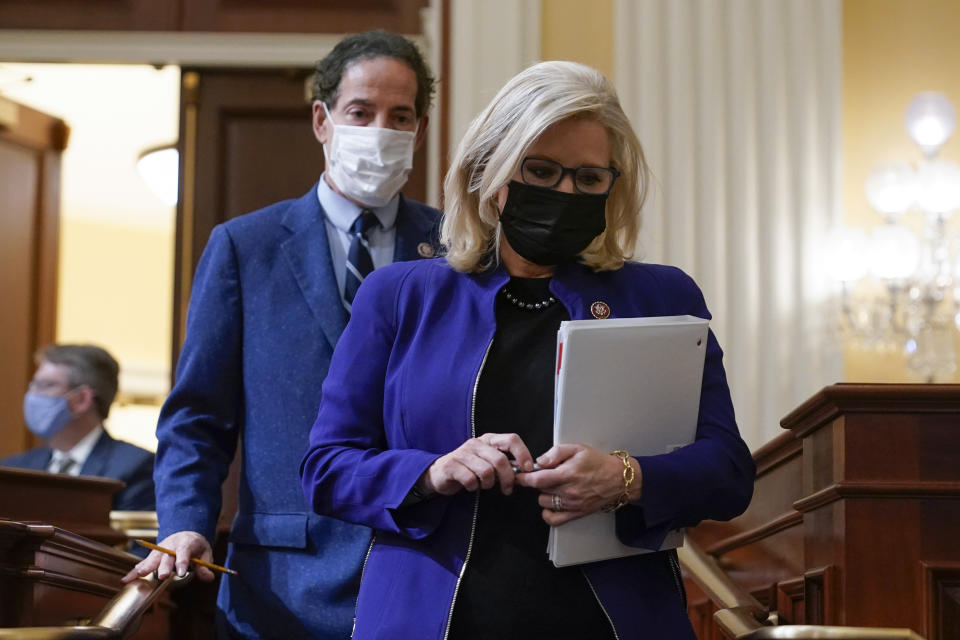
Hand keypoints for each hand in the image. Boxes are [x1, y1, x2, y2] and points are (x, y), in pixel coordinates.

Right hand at [121, 531, 214, 582]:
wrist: (185, 533)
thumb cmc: (195, 546)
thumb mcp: (205, 554)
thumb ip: (205, 566)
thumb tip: (209, 578)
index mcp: (186, 544)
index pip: (184, 553)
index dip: (182, 562)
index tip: (181, 573)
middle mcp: (170, 546)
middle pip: (167, 556)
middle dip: (164, 566)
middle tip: (163, 576)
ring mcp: (160, 550)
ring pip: (152, 558)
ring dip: (146, 567)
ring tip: (139, 575)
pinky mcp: (152, 556)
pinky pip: (143, 563)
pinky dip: (135, 570)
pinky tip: (127, 579)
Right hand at [422, 433, 534, 496]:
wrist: (440, 474)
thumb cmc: (469, 469)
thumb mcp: (489, 462)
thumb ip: (506, 464)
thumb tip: (527, 470)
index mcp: (489, 440)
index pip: (511, 439)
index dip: (523, 453)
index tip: (528, 469)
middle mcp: (476, 443)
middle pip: (500, 459)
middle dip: (508, 478)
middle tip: (507, 489)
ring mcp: (462, 453)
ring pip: (486, 471)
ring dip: (489, 484)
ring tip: (485, 486)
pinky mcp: (451, 466)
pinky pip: (470, 479)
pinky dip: (473, 487)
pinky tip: (471, 486)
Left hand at [515, 444, 641, 525]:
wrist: (618, 479)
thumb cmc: (597, 462)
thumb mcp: (577, 448)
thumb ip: (556, 453)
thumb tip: (540, 462)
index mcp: (568, 474)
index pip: (538, 480)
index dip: (525, 478)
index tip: (519, 475)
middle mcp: (569, 492)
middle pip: (539, 490)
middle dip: (537, 482)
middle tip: (545, 474)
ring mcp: (572, 505)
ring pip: (544, 503)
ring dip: (544, 494)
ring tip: (553, 486)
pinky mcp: (576, 514)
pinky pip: (553, 519)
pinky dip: (548, 512)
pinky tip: (552, 502)